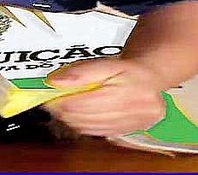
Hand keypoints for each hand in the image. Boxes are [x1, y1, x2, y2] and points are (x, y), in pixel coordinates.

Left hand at [43, 58, 166, 136]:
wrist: (150, 79)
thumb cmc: (130, 71)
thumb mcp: (106, 64)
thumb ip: (80, 72)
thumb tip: (55, 82)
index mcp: (129, 91)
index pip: (83, 103)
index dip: (61, 101)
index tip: (48, 96)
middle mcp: (135, 111)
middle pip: (84, 117)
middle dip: (63, 110)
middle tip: (52, 101)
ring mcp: (133, 125)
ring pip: (89, 127)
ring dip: (71, 119)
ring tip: (64, 107)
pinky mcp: (128, 132)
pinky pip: (97, 133)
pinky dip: (83, 125)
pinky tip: (79, 115)